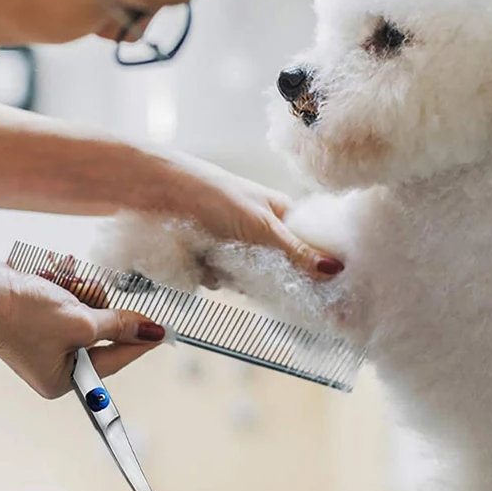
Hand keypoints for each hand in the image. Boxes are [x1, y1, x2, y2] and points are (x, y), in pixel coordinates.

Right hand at [0, 254, 164, 398]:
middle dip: (94, 304)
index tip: (164, 329)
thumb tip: (151, 331)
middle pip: (99, 329)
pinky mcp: (33, 311)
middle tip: (84, 294)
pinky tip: (47, 273)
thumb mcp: (81, 322)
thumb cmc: (24, 314)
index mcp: (63, 378)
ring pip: (83, 306)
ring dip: (75, 289)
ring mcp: (41, 335)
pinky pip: (62, 294)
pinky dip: (59, 282)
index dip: (141, 340)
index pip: (116, 358)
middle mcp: (52, 361)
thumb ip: (119, 325)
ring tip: (59, 282)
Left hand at [161, 153, 343, 279]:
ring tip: (221, 257)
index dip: (323, 272)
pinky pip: (223, 280)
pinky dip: (214, 277)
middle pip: (284, 270)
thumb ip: (296, 251)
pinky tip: (204, 263)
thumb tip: (336, 269)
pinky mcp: (212, 257)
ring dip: (238, 278)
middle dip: (275, 280)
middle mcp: (263, 230)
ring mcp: (237, 245)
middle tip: (262, 278)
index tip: (333, 299)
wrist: (155, 191)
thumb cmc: (211, 194)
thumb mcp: (260, 225)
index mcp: (284, 213)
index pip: (315, 247)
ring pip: (251, 279)